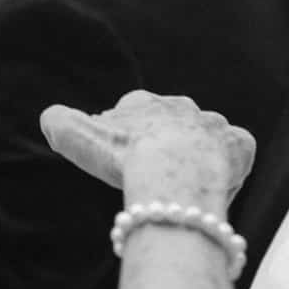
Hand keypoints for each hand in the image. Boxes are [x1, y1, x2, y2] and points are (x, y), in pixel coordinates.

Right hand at [40, 91, 256, 209]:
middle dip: (163, 143)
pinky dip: (229, 166)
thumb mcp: (76, 138)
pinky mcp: (239, 146)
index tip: (121, 156)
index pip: (132, 112)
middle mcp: (181, 107)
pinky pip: (237, 153)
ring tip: (183, 184)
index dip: (125, 135)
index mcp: (143, 103)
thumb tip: (50, 117)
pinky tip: (215, 184)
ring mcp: (213, 125)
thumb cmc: (124, 158)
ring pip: (205, 139)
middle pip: (170, 124)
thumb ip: (59, 123)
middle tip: (152, 172)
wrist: (172, 173)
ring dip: (196, 156)